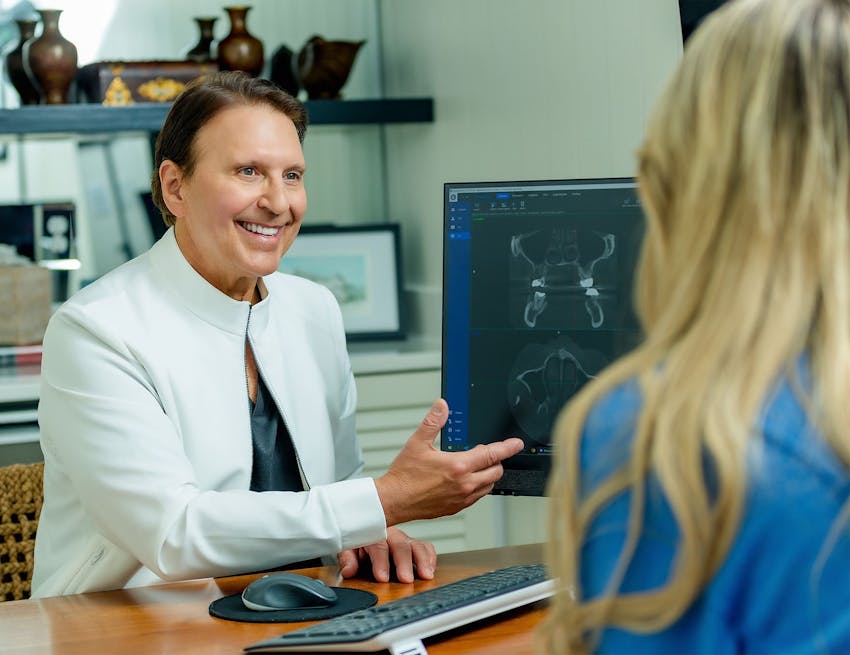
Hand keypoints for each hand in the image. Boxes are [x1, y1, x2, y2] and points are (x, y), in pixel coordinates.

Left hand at [337, 527, 436, 582]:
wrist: (362, 530)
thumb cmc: (356, 542)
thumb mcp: (347, 548)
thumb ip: (348, 559)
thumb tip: (349, 570)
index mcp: (372, 534)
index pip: (377, 546)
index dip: (380, 562)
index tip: (382, 577)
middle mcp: (390, 534)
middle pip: (400, 545)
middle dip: (404, 563)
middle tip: (406, 579)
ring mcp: (403, 539)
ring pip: (416, 545)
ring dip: (422, 560)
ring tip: (426, 575)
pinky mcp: (413, 544)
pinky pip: (426, 547)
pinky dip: (430, 557)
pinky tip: (430, 570)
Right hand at [374, 399, 524, 525]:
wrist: (393, 500)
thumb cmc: (404, 475)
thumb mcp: (417, 443)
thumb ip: (433, 422)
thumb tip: (442, 406)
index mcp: (458, 466)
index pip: (492, 454)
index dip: (508, 447)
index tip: (516, 444)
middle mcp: (464, 484)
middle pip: (496, 471)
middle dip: (496, 461)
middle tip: (487, 453)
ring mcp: (462, 498)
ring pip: (489, 485)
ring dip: (488, 475)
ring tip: (477, 466)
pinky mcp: (456, 507)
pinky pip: (477, 497)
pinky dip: (479, 487)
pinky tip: (467, 481)